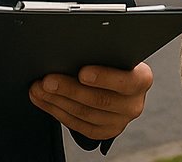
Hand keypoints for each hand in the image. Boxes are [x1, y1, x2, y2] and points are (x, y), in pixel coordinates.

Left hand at [29, 62, 152, 139]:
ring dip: (56, 101)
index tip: (82, 72)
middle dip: (68, 89)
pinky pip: (78, 125)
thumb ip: (104, 52)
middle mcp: (133, 104)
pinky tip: (45, 101)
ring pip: (84, 114)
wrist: (122, 80)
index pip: (125, 81)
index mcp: (142, 79)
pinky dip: (57, 112)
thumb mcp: (118, 53)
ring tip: (39, 89)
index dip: (103, 77)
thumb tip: (74, 48)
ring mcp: (119, 121)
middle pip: (98, 100)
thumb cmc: (117, 60)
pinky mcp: (104, 132)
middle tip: (47, 80)